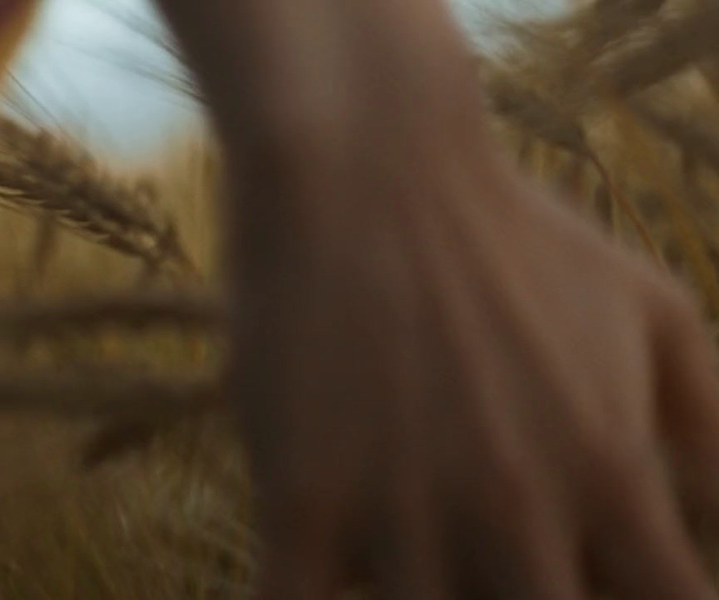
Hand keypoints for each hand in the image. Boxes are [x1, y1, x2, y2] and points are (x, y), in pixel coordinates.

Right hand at [226, 152, 718, 597]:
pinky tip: (308, 583)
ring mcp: (403, 512)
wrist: (361, 163)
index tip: (598, 589)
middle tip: (490, 566)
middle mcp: (518, 510)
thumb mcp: (654, 310)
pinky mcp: (298, 501)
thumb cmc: (507, 234)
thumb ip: (715, 426)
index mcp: (612, 475)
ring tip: (399, 564)